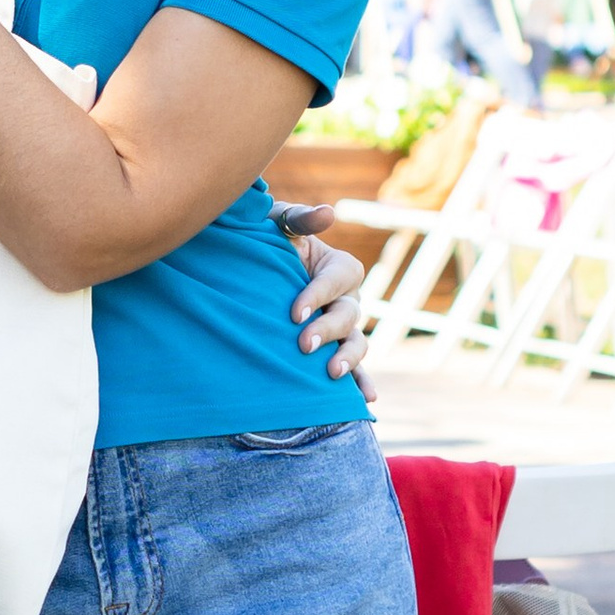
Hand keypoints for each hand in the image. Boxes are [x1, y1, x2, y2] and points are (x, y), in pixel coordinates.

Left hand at [283, 213, 372, 392]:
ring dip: (349, 360)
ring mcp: (344, 328)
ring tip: (332, 374)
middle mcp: (348, 299)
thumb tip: (328, 213)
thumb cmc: (265, 243)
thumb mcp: (276, 225)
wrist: (247, 275)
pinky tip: (367, 401)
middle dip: (328, 331)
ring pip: (357, 343)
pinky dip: (362, 384)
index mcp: (339, 267)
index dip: (318, 295)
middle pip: (349, 315)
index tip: (293, 313)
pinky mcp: (335, 351)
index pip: (338, 279)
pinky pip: (356, 369)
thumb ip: (300, 219)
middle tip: (303, 346)